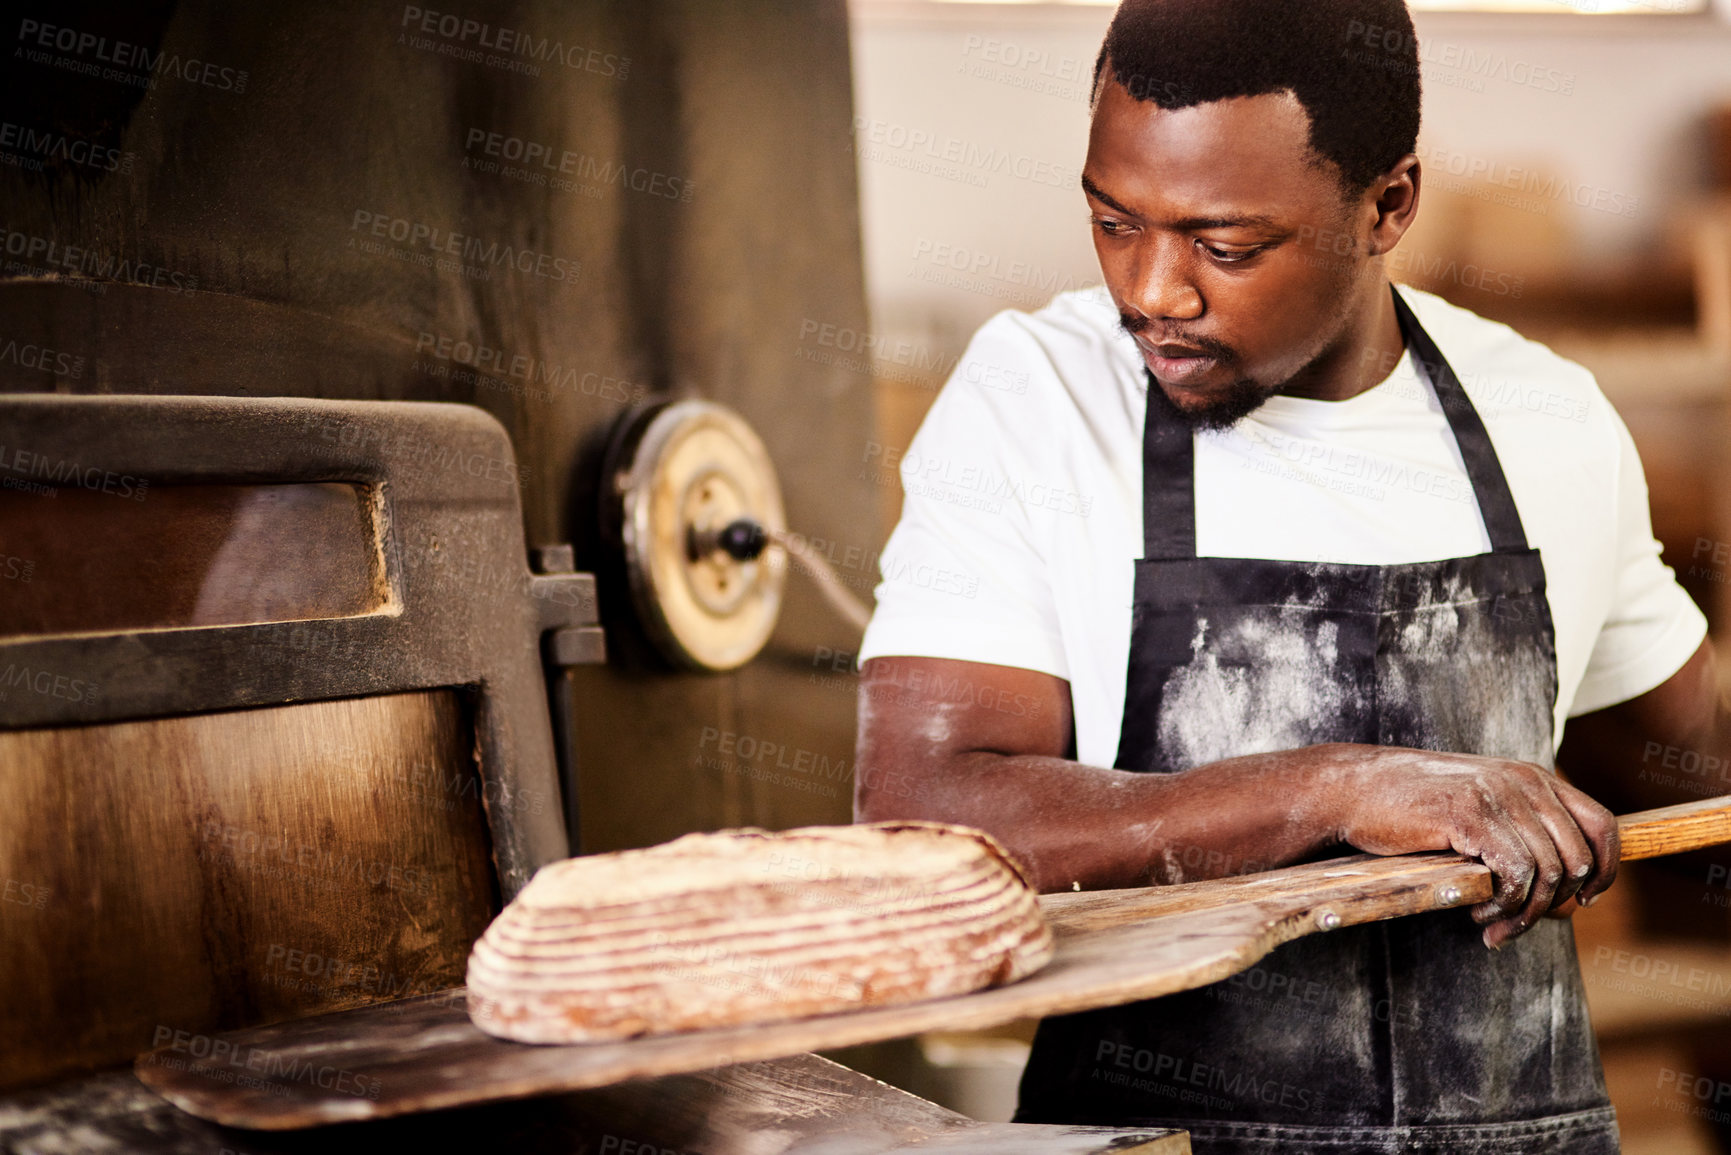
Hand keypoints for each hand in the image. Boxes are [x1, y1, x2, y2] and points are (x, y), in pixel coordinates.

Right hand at [1322, 744, 1619, 947]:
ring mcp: (1499, 795)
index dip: (1605, 871)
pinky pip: (1517, 875)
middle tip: (1514, 927)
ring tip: (1490, 925)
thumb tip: (1568, 899)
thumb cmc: (1411, 808)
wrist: (1352, 788)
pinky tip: (1476, 913)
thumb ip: (1522, 838)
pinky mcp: (1471, 814)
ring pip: (1549, 874)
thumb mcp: (1479, 813)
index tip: (1582, 902)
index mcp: (1532, 777)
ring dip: (1523, 914)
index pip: (1602, 825)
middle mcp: (1525, 781)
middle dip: (1554, 906)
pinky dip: (1504, 906)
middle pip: (1579, 860)